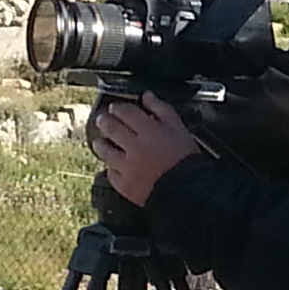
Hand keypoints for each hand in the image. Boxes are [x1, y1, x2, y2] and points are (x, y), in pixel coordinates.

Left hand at [89, 91, 203, 202]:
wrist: (188, 192)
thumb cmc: (186, 160)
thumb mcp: (180, 129)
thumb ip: (162, 110)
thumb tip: (147, 96)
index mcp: (149, 131)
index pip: (125, 112)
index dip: (118, 108)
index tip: (116, 108)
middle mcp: (134, 147)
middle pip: (111, 128)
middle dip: (104, 121)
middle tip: (103, 119)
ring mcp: (127, 167)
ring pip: (105, 151)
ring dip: (101, 143)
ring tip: (101, 141)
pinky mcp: (124, 185)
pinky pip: (111, 173)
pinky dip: (111, 168)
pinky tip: (113, 165)